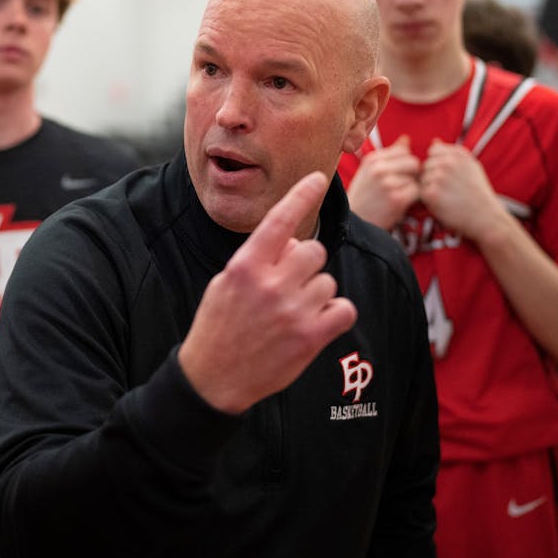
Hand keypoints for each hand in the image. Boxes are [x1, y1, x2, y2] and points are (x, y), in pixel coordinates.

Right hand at [180, 172, 357, 414]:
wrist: (213, 379)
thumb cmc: (219, 327)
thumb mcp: (225, 284)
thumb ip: (258, 259)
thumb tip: (291, 242)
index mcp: (245, 266)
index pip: (279, 220)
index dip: (301, 195)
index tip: (319, 178)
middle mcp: (271, 285)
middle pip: (314, 251)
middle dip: (306, 264)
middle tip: (288, 285)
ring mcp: (292, 311)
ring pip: (328, 281)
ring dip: (316, 293)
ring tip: (293, 312)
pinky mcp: (310, 337)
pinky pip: (344, 308)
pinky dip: (335, 314)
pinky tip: (316, 322)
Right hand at [347, 136, 419, 229]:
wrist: (353, 223)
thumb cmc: (364, 196)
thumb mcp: (370, 171)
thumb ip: (389, 154)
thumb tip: (406, 139)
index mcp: (372, 159)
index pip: (403, 151)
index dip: (404, 163)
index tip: (397, 174)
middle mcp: (379, 168)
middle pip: (413, 162)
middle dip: (412, 174)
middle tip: (402, 186)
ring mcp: (387, 183)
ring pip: (415, 178)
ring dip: (411, 188)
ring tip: (396, 196)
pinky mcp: (396, 199)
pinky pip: (416, 192)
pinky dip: (411, 199)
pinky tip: (399, 204)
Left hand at [418, 139, 510, 245]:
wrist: (485, 217)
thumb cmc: (478, 193)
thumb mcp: (471, 167)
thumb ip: (452, 153)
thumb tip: (434, 141)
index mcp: (457, 154)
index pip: (433, 151)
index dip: (437, 164)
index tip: (448, 176)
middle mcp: (448, 162)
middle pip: (425, 165)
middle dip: (432, 177)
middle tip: (449, 190)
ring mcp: (439, 177)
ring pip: (422, 179)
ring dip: (430, 188)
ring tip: (447, 197)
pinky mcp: (432, 192)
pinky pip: (420, 192)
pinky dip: (428, 200)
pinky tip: (443, 204)